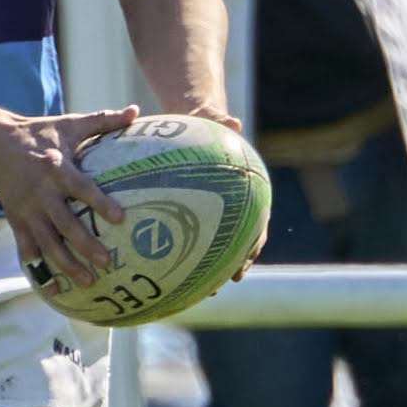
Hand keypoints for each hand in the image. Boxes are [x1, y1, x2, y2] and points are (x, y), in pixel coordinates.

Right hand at [0, 106, 136, 286]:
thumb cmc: (40, 133)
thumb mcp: (69, 123)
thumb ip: (103, 120)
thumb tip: (135, 110)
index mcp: (57, 168)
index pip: (81, 188)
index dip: (99, 203)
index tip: (120, 218)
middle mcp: (42, 193)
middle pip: (65, 224)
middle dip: (85, 245)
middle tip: (106, 261)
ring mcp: (27, 211)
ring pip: (48, 243)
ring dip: (66, 264)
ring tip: (88, 282)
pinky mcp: (16, 221)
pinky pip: (28, 250)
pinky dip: (39, 271)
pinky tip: (54, 290)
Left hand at [163, 107, 264, 280]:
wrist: (193, 117)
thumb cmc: (204, 118)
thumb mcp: (210, 118)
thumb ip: (220, 121)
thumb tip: (234, 121)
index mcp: (242, 191)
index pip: (255, 225)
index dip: (252, 247)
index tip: (244, 264)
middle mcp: (227, 205)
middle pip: (233, 244)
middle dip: (224, 268)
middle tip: (213, 288)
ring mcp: (206, 209)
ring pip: (207, 244)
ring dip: (200, 267)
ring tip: (185, 289)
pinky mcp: (185, 208)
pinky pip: (177, 228)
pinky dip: (169, 245)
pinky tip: (151, 260)